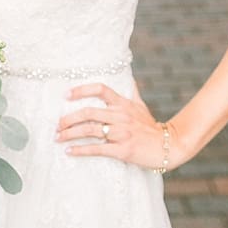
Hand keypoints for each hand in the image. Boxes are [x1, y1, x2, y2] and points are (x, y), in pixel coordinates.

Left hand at [56, 82, 182, 170]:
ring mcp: (121, 133)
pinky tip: (69, 151)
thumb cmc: (152, 127)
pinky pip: (97, 148)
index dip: (81, 90)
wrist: (170, 146)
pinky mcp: (123, 150)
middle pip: (88, 112)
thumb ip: (132, 92)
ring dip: (70, 134)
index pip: (100, 89)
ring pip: (89, 130)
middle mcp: (121, 116)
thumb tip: (128, 76)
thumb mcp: (142, 106)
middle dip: (68, 118)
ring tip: (58, 137)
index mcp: (123, 104)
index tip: (66, 95)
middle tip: (56, 124)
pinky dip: (80, 150)